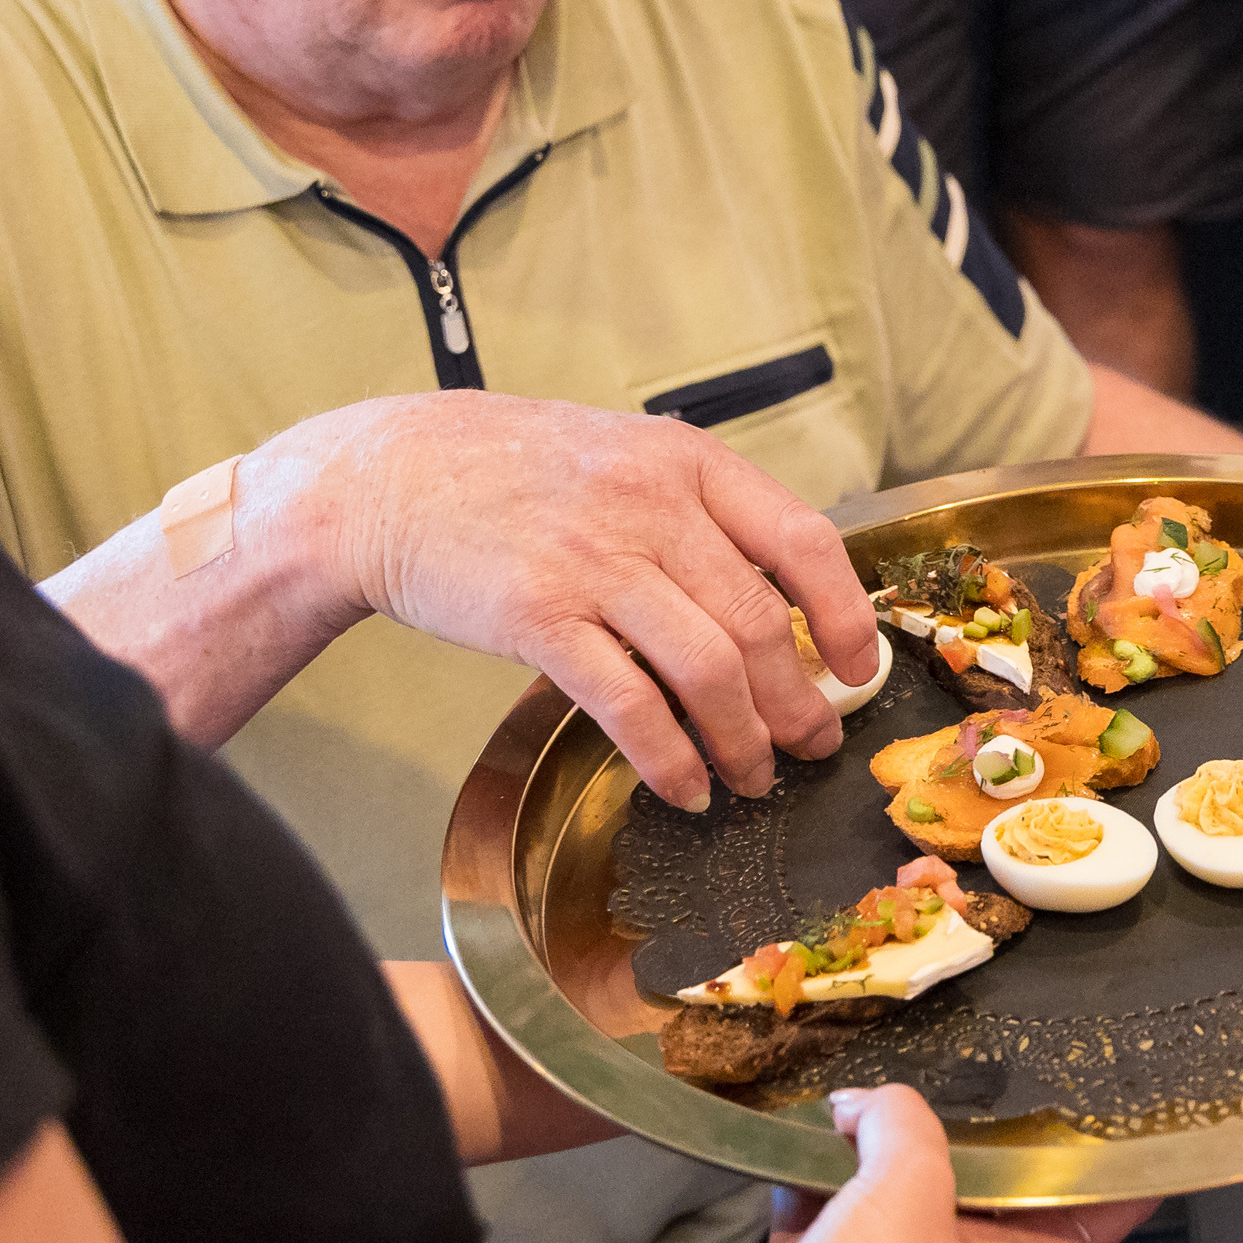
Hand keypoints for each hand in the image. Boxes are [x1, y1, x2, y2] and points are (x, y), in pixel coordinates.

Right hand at [269, 391, 883, 808]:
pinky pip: (630, 705)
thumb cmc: (507, 471)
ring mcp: (593, 562)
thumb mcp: (620, 455)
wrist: (383, 479)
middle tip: (812, 745)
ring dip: (743, 741)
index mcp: (684, 461)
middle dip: (799, 702)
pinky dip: (670, 758)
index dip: (845, 614)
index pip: (802, 540)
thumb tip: (778, 597)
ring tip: (752, 777)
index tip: (859, 668)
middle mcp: (649, 506)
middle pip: (759, 624)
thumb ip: (696, 512)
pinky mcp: (538, 618)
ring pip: (708, 672)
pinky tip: (685, 787)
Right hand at [705, 1087, 1150, 1242]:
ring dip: (881, 1140)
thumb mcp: (912, 1185)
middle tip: (982, 1055)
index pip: (1102, 1209)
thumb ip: (902, 1121)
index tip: (1135, 1109)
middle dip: (980, 1127)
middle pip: (992, 1184)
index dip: (1123, 1164)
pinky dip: (811, 1170)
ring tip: (872, 1077)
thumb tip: (863, 1103)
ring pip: (901, 1187)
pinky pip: (825, 1204)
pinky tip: (801, 1126)